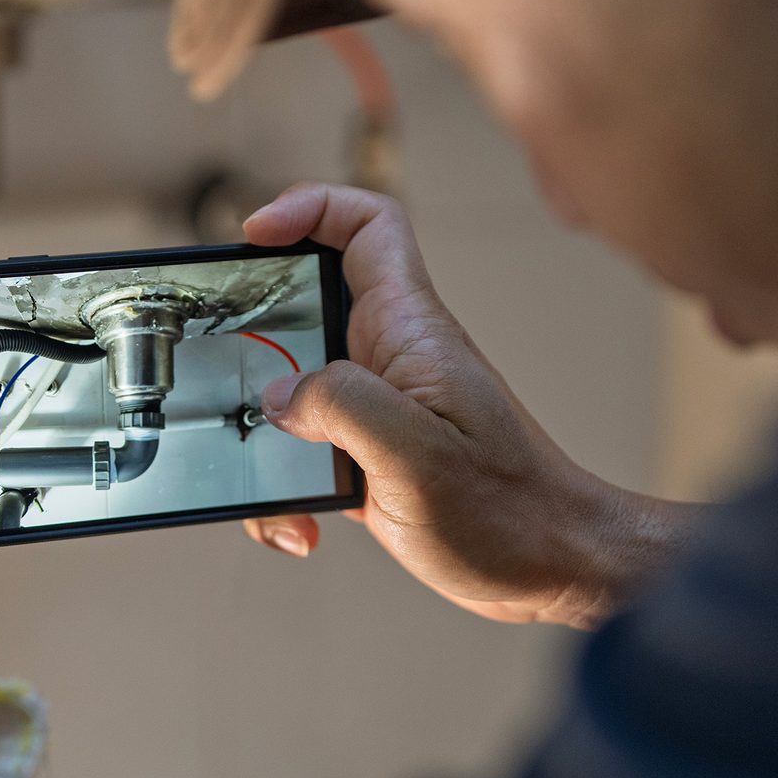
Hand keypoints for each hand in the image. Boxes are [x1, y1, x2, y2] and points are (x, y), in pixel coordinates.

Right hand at [242, 183, 694, 627]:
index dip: (309, 208)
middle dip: (255, 335)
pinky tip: (302, 525)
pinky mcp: (371, 459)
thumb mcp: (416, 455)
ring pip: (295, 391)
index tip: (256, 233)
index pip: (366, 227)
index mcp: (411, 333)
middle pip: (308, 304)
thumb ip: (341, 406)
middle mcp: (392, 360)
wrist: (553, 568)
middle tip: (223, 370)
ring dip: (266, 438)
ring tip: (269, 479)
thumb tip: (279, 395)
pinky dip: (288, 491)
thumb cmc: (510, 512)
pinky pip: (306, 453)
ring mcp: (380, 410)